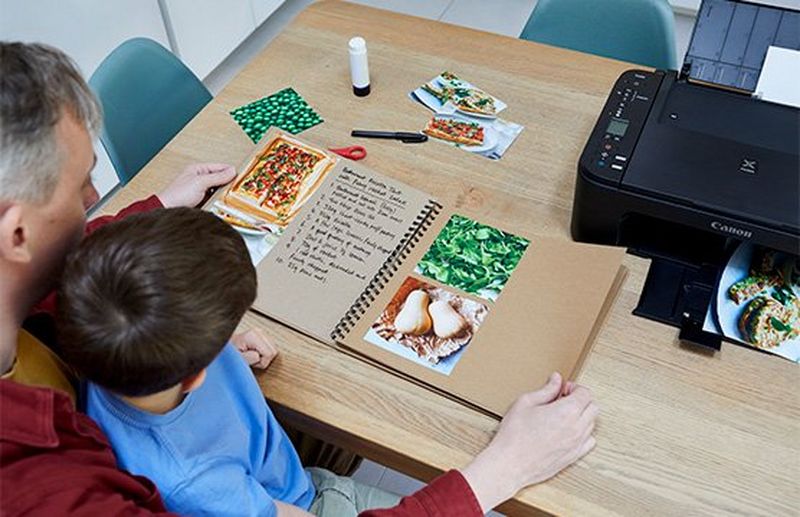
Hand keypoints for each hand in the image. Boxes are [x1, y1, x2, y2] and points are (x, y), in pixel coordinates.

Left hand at [158, 163, 236, 207]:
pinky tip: (222, 204)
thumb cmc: (177, 195)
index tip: (241, 177)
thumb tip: (231, 171)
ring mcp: (201, 190)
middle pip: (220, 179)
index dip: (230, 171)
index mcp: (198, 169)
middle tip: (238, 188)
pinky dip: (219, 202)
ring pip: (218, 190)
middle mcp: (200, 179)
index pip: (220, 167)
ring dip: (223, 194)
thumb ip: (217, 176)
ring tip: (230, 196)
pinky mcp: (202, 201)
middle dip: (228, 184)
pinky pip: (215, 200)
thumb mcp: (200, 182)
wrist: (168, 210)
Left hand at [231, 329, 278, 368]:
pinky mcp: (262, 336)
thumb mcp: (238, 359)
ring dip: (264, 357)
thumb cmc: (230, 353)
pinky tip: (255, 353)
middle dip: (264, 359)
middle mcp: (258, 332)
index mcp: (253, 335)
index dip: (262, 362)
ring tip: (252, 356)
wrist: (226, 349)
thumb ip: (249, 358)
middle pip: (273, 350)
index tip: (252, 361)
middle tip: (252, 359)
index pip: (270, 353)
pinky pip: (270, 348)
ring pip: (273, 349)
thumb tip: (258, 356)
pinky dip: (264, 354)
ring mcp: (261, 333)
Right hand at [461, 373, 597, 512]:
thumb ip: (546, 390)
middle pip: (592, 407)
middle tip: (563, 400)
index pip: (585, 393)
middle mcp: (577, 428)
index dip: (574, 387)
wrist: (510, 463)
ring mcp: (577, 444)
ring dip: (582, 416)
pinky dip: (583, 433)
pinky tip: (567, 431)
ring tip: (562, 415)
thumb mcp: (526, 403)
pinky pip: (589, 441)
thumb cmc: (515, 435)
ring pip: (591, 424)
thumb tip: (556, 380)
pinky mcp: (573, 457)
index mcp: (567, 411)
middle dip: (580, 400)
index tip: (562, 389)